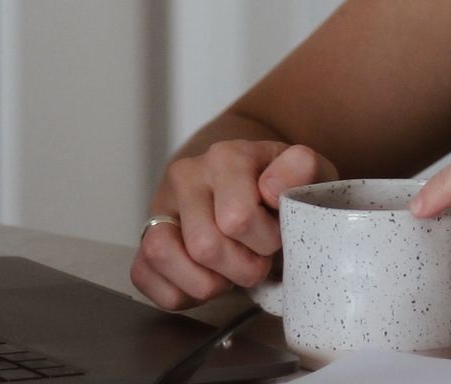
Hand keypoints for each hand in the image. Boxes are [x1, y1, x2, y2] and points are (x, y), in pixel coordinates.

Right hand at [131, 141, 337, 309]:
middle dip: (242, 267)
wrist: (253, 180)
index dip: (265, 241)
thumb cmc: (283, 185)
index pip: (237, 218)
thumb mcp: (307, 173)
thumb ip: (302, 171)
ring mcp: (160, 206)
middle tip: (259, 259)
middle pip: (204, 246)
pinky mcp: (143, 238)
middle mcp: (187, 175)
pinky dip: (181, 294)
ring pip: (164, 257)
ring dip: (208, 282)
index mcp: (227, 156)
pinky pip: (145, 278)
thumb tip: (272, 186)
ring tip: (232, 271)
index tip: (278, 235)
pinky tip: (209, 278)